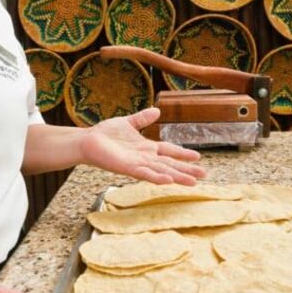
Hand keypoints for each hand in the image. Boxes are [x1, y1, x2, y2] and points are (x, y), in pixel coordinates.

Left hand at [79, 107, 204, 184]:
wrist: (88, 140)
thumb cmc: (105, 134)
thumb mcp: (128, 122)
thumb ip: (142, 118)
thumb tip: (157, 110)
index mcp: (146, 148)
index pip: (169, 151)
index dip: (183, 154)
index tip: (198, 157)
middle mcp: (144, 158)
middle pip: (169, 164)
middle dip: (186, 170)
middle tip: (203, 175)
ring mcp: (137, 164)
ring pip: (161, 171)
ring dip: (176, 176)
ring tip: (192, 182)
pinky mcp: (127, 168)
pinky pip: (144, 173)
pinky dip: (156, 177)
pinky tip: (168, 180)